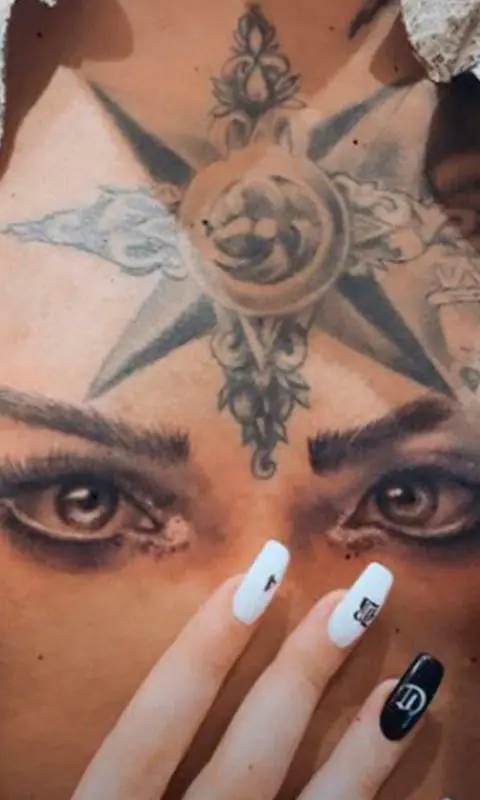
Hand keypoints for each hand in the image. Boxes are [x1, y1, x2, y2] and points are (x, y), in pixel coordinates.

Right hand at [72, 542, 442, 799]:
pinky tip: (403, 725)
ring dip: (360, 746)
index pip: (147, 734)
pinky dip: (371, 786)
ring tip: (407, 672)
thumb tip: (105, 665)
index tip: (254, 576)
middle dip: (304, 674)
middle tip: (357, 594)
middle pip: (243, 764)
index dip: (199, 652)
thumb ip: (107, 768)